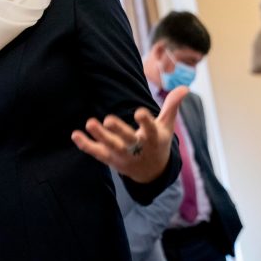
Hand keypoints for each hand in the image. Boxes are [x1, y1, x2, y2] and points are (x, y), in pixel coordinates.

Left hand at [72, 86, 188, 182]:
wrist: (151, 172)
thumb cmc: (158, 142)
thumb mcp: (167, 126)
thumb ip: (172, 106)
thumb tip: (185, 88)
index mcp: (153, 140)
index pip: (151, 131)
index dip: (145, 121)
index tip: (139, 112)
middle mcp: (137, 149)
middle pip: (127, 141)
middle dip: (118, 131)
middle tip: (108, 119)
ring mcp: (123, 156)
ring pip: (110, 147)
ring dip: (99, 136)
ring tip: (90, 122)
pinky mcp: (110, 159)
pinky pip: (97, 153)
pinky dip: (86, 145)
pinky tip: (76, 135)